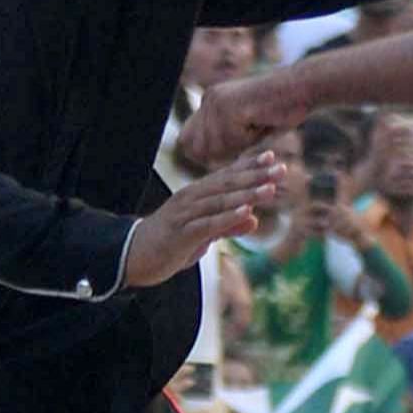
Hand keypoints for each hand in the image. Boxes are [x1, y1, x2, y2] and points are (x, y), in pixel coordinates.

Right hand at [125, 153, 282, 287]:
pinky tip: (247, 212)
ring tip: (270, 188)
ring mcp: (185, 215)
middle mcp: (191, 199)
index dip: (249, 166)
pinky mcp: (181, 233)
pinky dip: (229, 218)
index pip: (226, 176)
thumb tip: (254, 219)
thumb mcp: (203, 236)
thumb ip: (228, 226)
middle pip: (227, 184)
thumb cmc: (169, 244)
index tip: (272, 156)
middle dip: (255, 176)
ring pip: (221, 201)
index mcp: (196, 196)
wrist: (132, 256)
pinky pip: (209, 224)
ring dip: (247, 194)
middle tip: (280, 168)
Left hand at [178, 67, 309, 168]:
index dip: (205, 154)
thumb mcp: (246, 128)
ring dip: (239, 145)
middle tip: (248, 133)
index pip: (188, 142)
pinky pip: (231, 142)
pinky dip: (249, 140)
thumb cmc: (282, 110)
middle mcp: (207, 99)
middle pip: (197, 149)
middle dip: (222, 152)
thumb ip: (224, 140)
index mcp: (210, 101)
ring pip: (215, 148)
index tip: (233, 148)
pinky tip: (261, 121)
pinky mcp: (227, 108)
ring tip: (257, 124)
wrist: (302, 87)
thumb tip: (204, 160)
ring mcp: (216, 102)